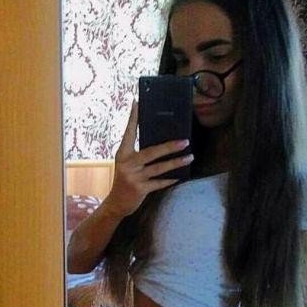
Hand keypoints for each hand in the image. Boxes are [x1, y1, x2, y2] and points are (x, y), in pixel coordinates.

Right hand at [104, 100, 193, 217]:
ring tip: (190, 157)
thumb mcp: (127, 164)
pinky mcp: (140, 189)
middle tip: (185, 141)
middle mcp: (127, 164)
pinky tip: (180, 176)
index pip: (128, 133)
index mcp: (122, 154)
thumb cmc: (125, 180)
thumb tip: (160, 141)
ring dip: (176, 163)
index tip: (137, 103)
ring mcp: (133, 177)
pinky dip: (170, 179)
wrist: (116, 204)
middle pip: (151, 152)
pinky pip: (159, 182)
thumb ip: (139, 154)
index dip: (133, 118)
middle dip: (169, 146)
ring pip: (159, 168)